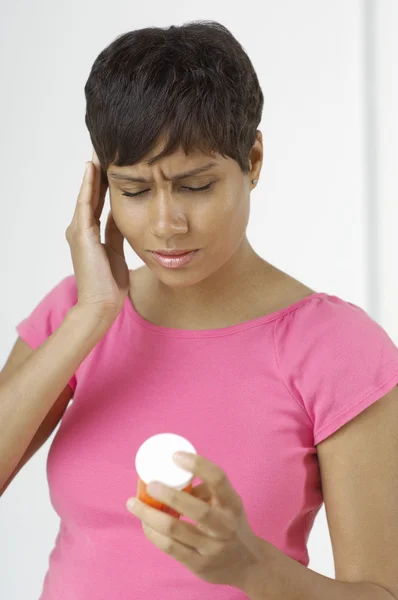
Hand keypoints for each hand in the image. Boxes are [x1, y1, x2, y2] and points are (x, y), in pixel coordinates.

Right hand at [65, 149, 129, 323]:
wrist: (101, 305)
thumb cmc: (110, 284)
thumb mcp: (117, 251)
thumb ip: (116, 233)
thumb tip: (123, 215)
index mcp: (91, 234)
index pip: (98, 202)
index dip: (105, 183)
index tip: (114, 164)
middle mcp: (81, 229)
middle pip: (91, 194)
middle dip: (98, 173)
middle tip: (104, 148)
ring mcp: (78, 231)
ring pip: (87, 194)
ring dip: (92, 172)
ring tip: (98, 150)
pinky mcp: (81, 234)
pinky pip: (85, 203)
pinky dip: (88, 185)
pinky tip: (92, 168)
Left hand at [126, 452, 262, 589]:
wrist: (249, 565)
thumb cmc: (231, 524)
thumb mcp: (227, 503)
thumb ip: (205, 489)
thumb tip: (172, 474)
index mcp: (232, 504)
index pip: (218, 479)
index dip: (197, 464)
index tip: (175, 456)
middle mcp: (225, 526)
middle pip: (197, 509)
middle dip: (169, 495)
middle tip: (149, 484)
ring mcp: (213, 548)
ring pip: (176, 530)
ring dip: (150, 515)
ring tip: (133, 503)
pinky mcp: (199, 565)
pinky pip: (170, 548)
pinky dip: (153, 533)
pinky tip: (144, 523)